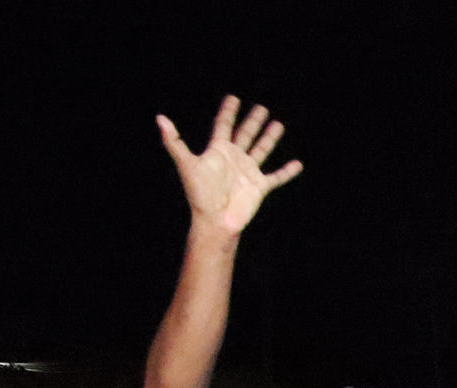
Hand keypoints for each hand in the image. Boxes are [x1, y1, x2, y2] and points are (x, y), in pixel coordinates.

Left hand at [157, 96, 302, 236]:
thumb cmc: (200, 194)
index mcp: (218, 151)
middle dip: (253, 121)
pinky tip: (297, 164)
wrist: (216, 220)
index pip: (224, 125)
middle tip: (261, 107)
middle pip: (245, 134)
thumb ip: (174, 141)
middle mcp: (234, 159)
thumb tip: (160, 118)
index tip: (233, 98)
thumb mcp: (186, 164)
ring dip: (269, 137)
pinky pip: (276, 177)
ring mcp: (248, 172)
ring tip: (278, 124)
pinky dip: (287, 171)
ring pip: (261, 150)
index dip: (228, 111)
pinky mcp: (259, 186)